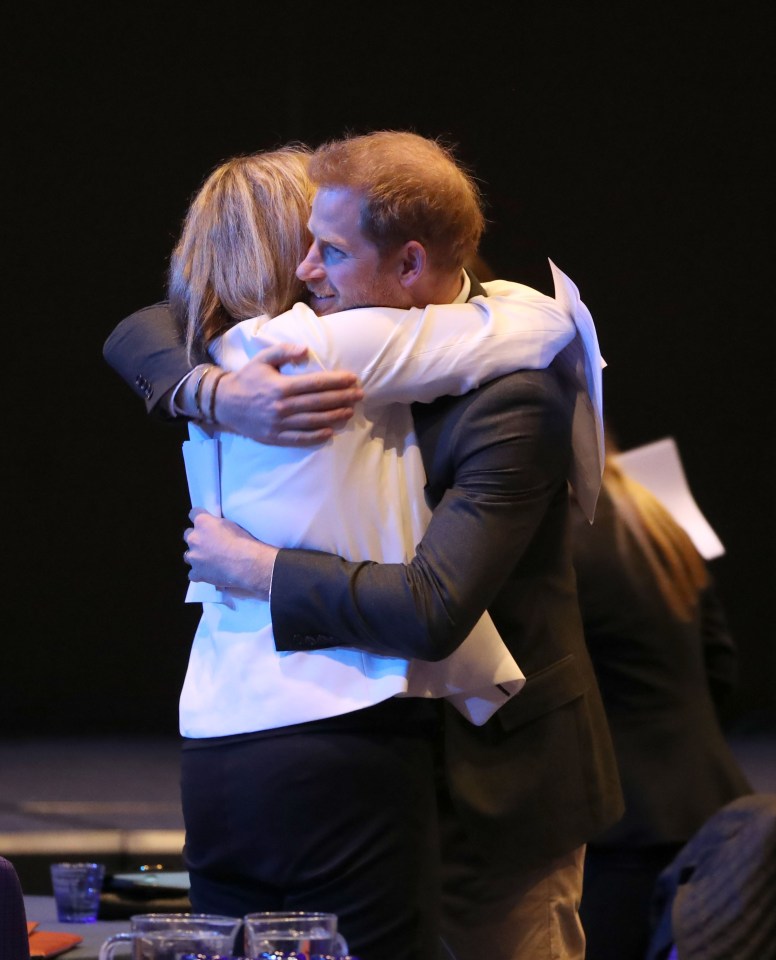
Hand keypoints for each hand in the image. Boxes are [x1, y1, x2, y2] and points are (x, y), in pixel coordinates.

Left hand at [183, 508, 277, 598]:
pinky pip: (193, 573)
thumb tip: (214, 528)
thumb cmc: (244, 542)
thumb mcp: (231, 524)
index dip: (200, 519)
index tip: (205, 523)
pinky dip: (200, 573)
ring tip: (210, 560)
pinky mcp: (196, 573)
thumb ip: (216, 525)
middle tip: (210, 544)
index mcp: (203, 522)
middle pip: (188, 535)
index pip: (193, 513)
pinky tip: (211, 573)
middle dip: (197, 538)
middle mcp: (194, 538)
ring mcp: (193, 557)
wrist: (247, 564)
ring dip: (196, 556)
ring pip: (188, 555)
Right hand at [215, 343, 363, 444]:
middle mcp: (282, 406)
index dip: (336, 381)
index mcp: (281, 386)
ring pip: (313, 421)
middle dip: (342, 398)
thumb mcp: (262, 359)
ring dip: (334, 416)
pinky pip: (299, 438)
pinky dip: (316, 436)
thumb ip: (283, 351)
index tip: (352, 379)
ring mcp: (279, 423)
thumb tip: (306, 349)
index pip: (315, 384)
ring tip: (350, 411)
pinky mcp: (275, 437)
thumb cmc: (247, 378)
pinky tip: (330, 432)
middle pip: (319, 403)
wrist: (225, 404)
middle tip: (359, 395)